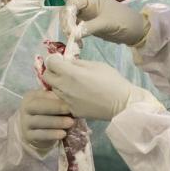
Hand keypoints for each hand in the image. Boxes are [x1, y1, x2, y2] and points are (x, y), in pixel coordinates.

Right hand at [18, 89, 73, 153]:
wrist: (36, 131)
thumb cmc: (48, 113)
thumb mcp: (50, 102)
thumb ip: (57, 98)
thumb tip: (68, 97)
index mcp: (31, 97)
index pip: (43, 95)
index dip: (56, 98)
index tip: (70, 101)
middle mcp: (25, 108)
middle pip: (39, 106)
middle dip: (56, 108)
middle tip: (69, 110)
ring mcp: (25, 123)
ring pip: (40, 121)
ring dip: (56, 122)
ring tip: (70, 122)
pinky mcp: (28, 136)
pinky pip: (40, 135)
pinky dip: (52, 134)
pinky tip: (63, 134)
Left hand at [42, 54, 159, 120]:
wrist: (122, 105)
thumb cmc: (112, 81)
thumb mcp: (96, 65)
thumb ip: (77, 63)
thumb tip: (66, 62)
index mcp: (70, 73)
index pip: (50, 62)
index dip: (54, 59)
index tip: (61, 60)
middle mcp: (64, 87)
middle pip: (47, 76)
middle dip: (52, 71)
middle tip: (63, 71)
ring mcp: (66, 101)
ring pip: (54, 89)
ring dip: (59, 84)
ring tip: (73, 85)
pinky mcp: (71, 111)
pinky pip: (63, 101)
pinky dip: (67, 97)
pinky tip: (79, 96)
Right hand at [71, 0, 148, 45]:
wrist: (136, 31)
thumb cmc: (124, 21)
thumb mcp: (107, 23)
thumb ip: (89, 27)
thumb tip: (73, 35)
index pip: (71, 4)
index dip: (67, 16)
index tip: (69, 30)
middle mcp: (87, 5)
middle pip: (68, 13)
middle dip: (66, 25)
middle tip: (70, 37)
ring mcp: (87, 15)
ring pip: (70, 22)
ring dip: (69, 32)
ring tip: (75, 43)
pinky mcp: (88, 25)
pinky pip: (76, 29)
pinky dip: (75, 36)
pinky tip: (79, 44)